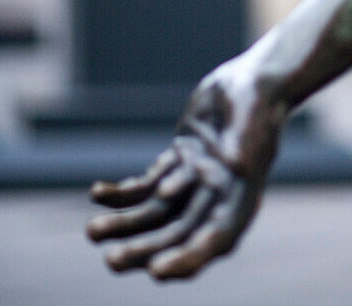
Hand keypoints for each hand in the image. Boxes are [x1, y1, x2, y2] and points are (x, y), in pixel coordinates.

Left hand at [86, 60, 284, 279]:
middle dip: (144, 249)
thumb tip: (235, 162)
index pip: (215, 240)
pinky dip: (121, 193)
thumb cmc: (258, 97)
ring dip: (124, 225)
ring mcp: (193, 183)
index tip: (157, 271)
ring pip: (155, 214)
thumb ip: (245, 141)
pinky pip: (145, 186)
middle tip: (112, 260)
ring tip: (93, 231)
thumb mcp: (254, 117)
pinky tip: (98, 194)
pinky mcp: (177, 164)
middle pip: (177, 234)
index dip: (187, 258)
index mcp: (241, 198)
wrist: (250, 80)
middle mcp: (215, 199)